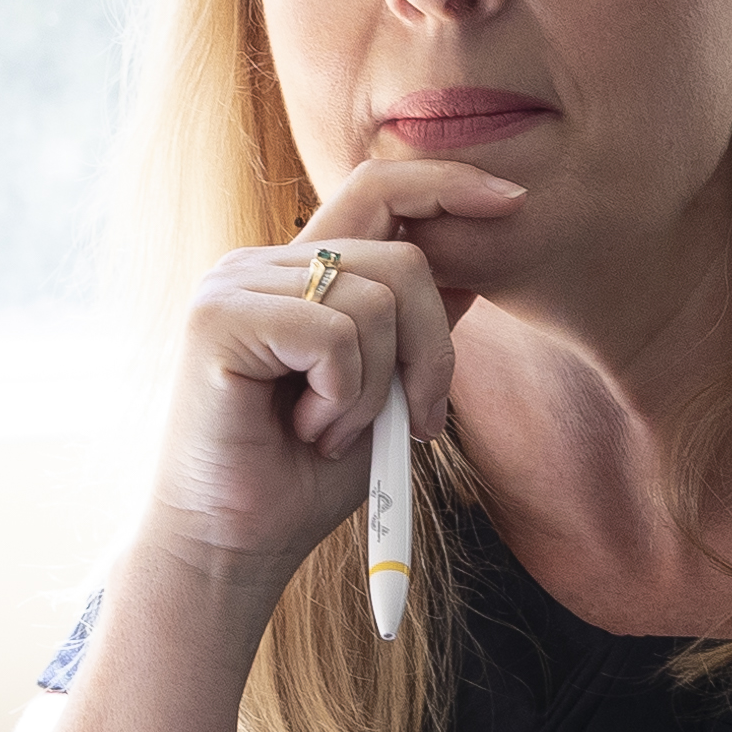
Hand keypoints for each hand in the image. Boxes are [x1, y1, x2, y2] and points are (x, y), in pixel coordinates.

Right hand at [140, 160, 520, 584]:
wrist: (233, 548)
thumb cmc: (300, 480)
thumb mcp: (383, 396)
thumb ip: (412, 333)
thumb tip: (471, 274)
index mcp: (296, 272)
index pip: (379, 187)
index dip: (450, 183)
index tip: (514, 201)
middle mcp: (260, 264)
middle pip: (403, 258)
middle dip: (434, 351)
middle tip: (416, 423)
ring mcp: (233, 284)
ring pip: (375, 302)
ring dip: (376, 391)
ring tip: (329, 432)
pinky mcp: (217, 318)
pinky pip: (335, 336)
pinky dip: (342, 399)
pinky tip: (306, 431)